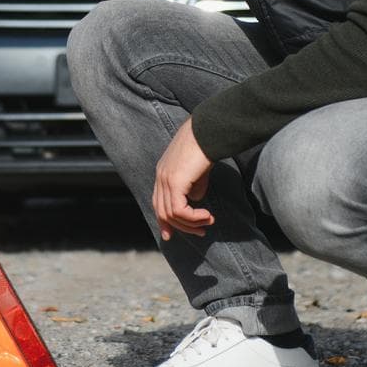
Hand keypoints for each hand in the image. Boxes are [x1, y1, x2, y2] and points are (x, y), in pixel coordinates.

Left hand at [152, 119, 214, 240]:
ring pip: (171, 214)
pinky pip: (179, 210)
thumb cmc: (206, 147)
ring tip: (208, 221)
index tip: (170, 235)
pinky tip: (206, 215)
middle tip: (201, 232)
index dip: (164, 221)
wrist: (208, 131)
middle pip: (162, 212)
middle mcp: (160, 176)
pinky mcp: (175, 182)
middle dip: (182, 227)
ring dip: (191, 223)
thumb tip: (193, 201)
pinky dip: (193, 217)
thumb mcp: (197, 171)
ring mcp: (165, 179)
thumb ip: (193, 186)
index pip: (157, 203)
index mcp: (162, 172)